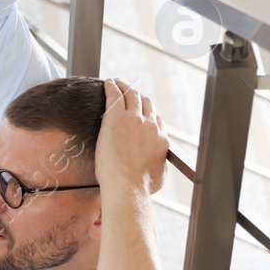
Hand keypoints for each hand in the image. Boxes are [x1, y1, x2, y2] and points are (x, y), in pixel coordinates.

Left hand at [95, 78, 167, 194]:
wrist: (127, 186)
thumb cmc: (140, 187)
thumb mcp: (159, 176)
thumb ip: (159, 164)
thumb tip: (158, 164)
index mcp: (161, 139)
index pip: (157, 120)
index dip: (148, 114)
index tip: (140, 112)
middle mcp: (151, 126)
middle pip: (147, 103)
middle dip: (138, 95)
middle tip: (129, 91)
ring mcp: (135, 120)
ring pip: (132, 95)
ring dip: (125, 86)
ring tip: (118, 82)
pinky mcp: (116, 118)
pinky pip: (115, 95)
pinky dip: (113, 86)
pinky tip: (108, 82)